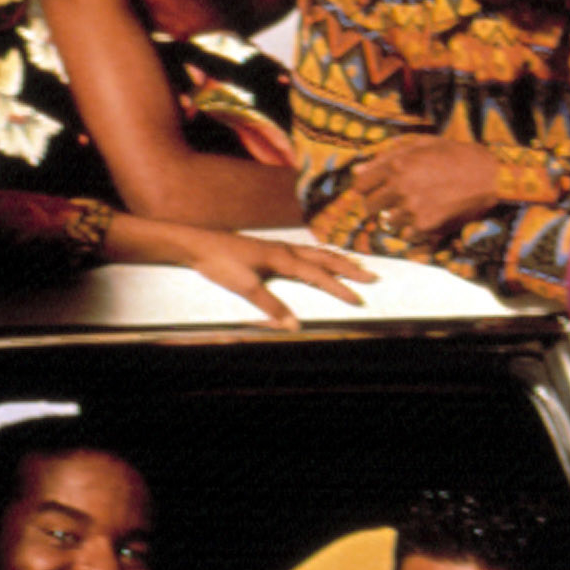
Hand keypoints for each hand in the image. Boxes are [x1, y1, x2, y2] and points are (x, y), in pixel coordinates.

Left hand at [174, 228, 368, 326]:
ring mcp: (277, 247)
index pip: (318, 275)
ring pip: (316, 252)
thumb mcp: (245, 288)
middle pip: (325, 258)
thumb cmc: (220, 263)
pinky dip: (319, 257)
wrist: (198, 244)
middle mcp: (284, 249)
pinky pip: (303, 252)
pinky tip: (318, 261)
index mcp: (282, 258)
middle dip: (349, 268)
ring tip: (355, 265)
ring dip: (337, 260)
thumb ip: (271, 306)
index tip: (358, 298)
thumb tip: (295, 325)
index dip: (340, 288)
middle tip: (371, 277)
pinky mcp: (269, 249)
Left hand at [351, 138, 500, 242]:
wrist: (489, 176)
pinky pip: (407, 236)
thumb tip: (358, 170)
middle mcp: (401, 188)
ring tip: (416, 208)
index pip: (361, 185)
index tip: (374, 190)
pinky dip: (413, 231)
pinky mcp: (426, 227)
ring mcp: (412, 209)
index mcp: (397, 164)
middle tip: (394, 201)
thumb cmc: (456, 155)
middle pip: (370, 206)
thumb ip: (388, 155)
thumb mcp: (422, 145)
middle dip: (378, 204)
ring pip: (388, 222)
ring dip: (397, 218)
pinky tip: (427, 218)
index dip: (366, 188)